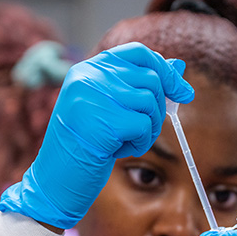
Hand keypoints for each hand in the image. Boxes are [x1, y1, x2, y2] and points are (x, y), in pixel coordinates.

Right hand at [0, 43, 193, 228]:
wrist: (54, 182)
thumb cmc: (83, 147)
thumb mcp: (110, 111)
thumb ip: (139, 87)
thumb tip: (179, 66)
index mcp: (86, 69)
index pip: (138, 53)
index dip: (164, 70)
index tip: (182, 92)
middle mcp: (88, 77)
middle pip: (150, 78)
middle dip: (157, 109)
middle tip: (141, 131)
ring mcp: (93, 97)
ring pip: (150, 102)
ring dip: (148, 129)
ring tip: (125, 142)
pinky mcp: (103, 122)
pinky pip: (145, 126)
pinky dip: (141, 143)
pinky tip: (120, 152)